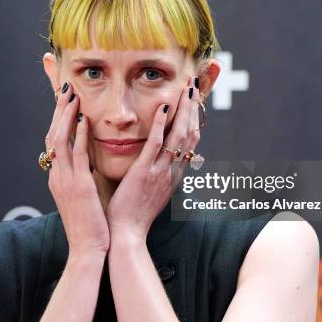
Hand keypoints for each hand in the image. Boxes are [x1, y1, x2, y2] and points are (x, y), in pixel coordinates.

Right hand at [45, 82, 109, 256]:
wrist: (87, 249)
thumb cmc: (89, 225)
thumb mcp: (80, 197)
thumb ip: (79, 177)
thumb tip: (85, 163)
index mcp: (58, 177)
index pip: (55, 141)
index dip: (59, 119)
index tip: (65, 101)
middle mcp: (57, 175)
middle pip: (53, 134)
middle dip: (59, 110)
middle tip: (65, 89)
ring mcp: (65, 180)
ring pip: (60, 140)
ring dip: (66, 115)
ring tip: (71, 95)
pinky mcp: (79, 186)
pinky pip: (77, 155)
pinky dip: (78, 135)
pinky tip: (83, 119)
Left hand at [105, 78, 200, 242]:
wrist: (127, 234)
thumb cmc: (135, 214)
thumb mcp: (155, 193)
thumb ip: (161, 175)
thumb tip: (164, 161)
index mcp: (174, 174)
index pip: (191, 141)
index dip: (195, 119)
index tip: (194, 101)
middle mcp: (172, 170)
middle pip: (190, 134)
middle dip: (193, 108)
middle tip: (195, 87)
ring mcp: (160, 171)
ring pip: (178, 135)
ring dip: (184, 110)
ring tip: (186, 89)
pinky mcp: (144, 173)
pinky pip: (155, 145)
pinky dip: (160, 125)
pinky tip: (163, 108)